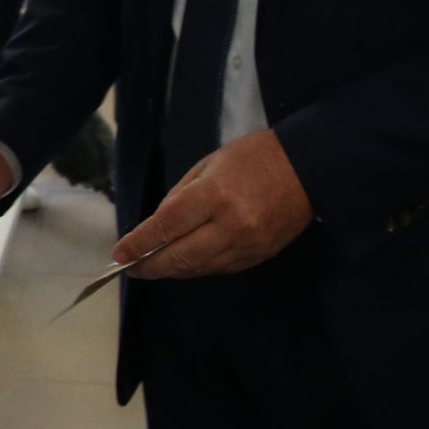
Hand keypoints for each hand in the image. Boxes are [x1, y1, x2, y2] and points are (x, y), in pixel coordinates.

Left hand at [113, 131, 313, 281]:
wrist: (308, 168)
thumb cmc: (254, 157)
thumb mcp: (209, 164)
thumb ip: (181, 196)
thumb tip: (159, 227)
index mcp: (214, 195)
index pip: (166, 228)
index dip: (140, 244)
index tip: (120, 254)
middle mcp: (229, 226)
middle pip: (180, 258)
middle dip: (150, 266)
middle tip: (131, 268)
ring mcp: (246, 245)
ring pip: (199, 269)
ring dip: (173, 270)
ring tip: (153, 266)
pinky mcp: (259, 257)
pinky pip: (219, 269)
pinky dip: (198, 268)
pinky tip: (185, 263)